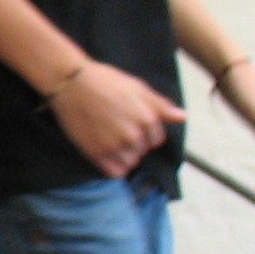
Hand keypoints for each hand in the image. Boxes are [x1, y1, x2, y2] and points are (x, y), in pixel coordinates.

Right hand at [49, 61, 187, 177]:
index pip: (157, 140)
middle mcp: (133, 135)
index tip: (132, 123)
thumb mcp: (138, 88)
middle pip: (143, 151)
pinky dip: (114, 167)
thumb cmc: (105, 81)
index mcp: (147, 119)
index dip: (146, 133)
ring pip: (130, 163)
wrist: (71, 83)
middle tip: (117, 128)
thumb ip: (161, 105)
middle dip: (135, 143)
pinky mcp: (96, 153)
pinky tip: (107, 154)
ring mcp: (114, 146)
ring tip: (110, 139)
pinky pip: (115, 172)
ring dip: (124, 155)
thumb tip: (183, 117)